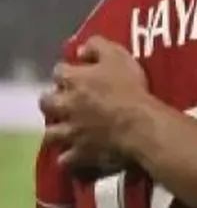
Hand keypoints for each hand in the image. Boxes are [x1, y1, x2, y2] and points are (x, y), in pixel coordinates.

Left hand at [42, 37, 152, 171]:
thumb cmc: (131, 88)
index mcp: (74, 81)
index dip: (67, 72)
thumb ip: (98, 47)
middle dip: (51, 101)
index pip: (59, 71)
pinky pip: (66, 159)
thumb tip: (81, 50)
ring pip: (50, 134)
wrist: (139, 124)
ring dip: (55, 131)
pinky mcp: (79, 153)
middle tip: (65, 102)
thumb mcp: (119, 56)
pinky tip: (76, 154)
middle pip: (46, 102)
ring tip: (65, 131)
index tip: (76, 73)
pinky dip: (69, 157)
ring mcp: (69, 132)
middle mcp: (65, 106)